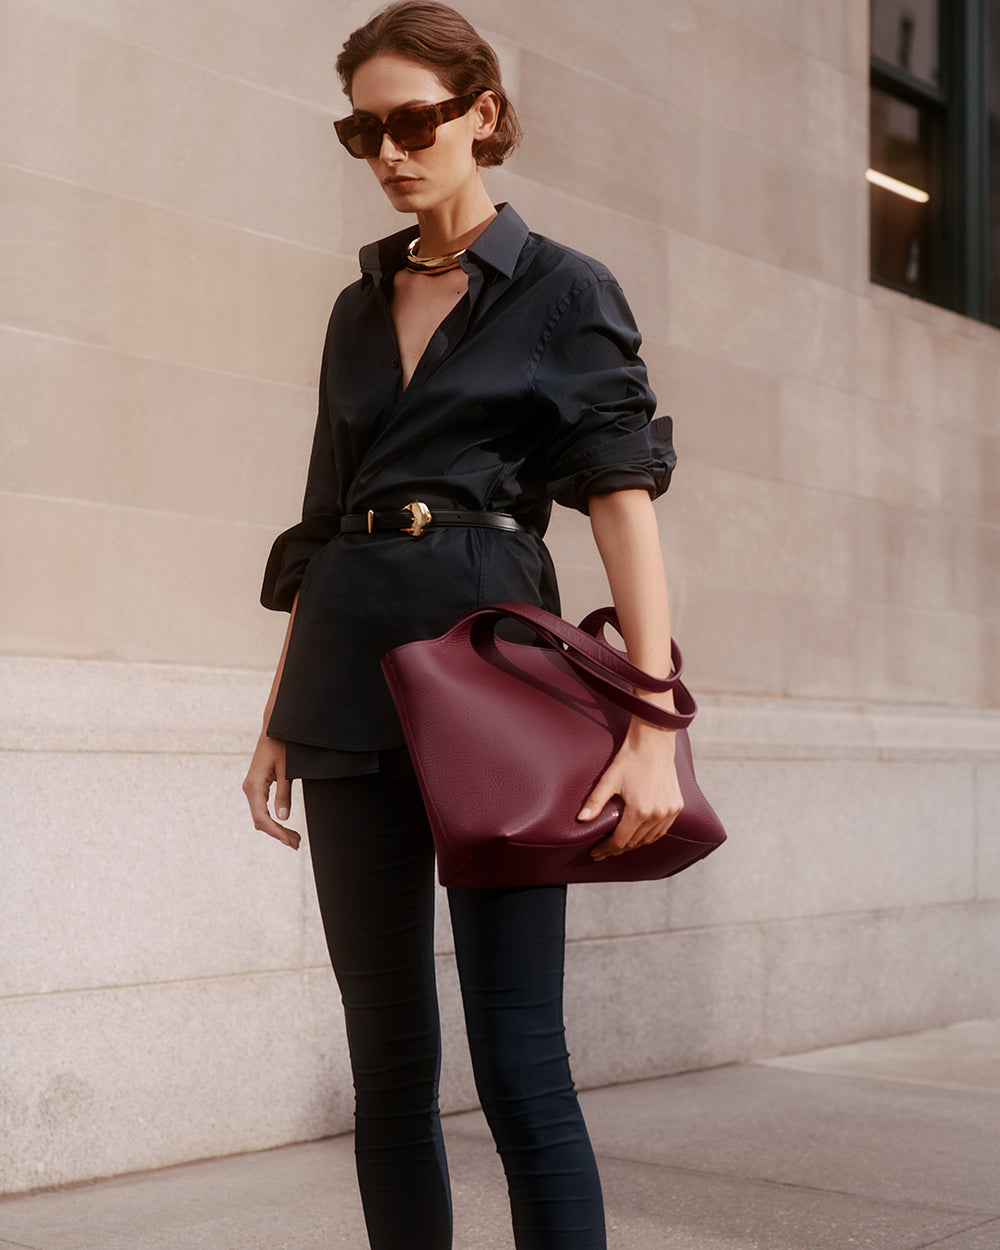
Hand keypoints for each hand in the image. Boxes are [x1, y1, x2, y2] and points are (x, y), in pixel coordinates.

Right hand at [242, 733, 299, 849]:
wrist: (274, 727)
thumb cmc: (282, 745)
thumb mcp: (287, 770)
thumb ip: (284, 794)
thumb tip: (283, 818)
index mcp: (254, 785)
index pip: (262, 817)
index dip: (276, 832)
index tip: (291, 841)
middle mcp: (249, 788)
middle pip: (260, 820)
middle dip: (278, 833)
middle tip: (297, 843)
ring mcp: (251, 787)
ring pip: (260, 815)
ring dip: (275, 828)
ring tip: (294, 838)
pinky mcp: (256, 785)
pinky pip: (261, 807)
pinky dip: (272, 819)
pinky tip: (283, 825)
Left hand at [579, 721, 682, 860]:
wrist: (654, 743)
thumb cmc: (630, 759)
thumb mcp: (609, 780)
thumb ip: (595, 802)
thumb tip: (581, 820)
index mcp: (639, 811)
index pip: (621, 841)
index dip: (606, 849)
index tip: (596, 853)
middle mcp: (657, 814)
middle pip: (635, 842)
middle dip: (617, 848)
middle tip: (604, 850)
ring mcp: (669, 812)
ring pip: (650, 839)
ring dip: (634, 843)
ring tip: (619, 845)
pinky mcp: (677, 806)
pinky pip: (662, 829)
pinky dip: (650, 835)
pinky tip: (640, 835)